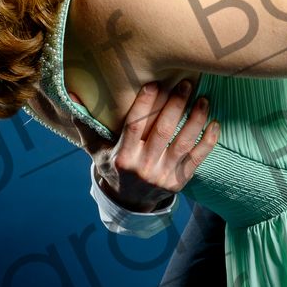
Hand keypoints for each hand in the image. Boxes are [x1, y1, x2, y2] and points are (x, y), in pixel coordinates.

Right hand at [75, 80, 218, 212]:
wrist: (129, 202)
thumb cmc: (113, 166)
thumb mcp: (95, 150)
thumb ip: (85, 124)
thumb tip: (71, 95)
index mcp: (123, 157)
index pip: (135, 126)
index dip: (145, 104)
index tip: (155, 83)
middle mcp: (144, 167)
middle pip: (163, 131)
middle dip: (175, 105)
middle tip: (186, 83)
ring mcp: (163, 175)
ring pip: (183, 143)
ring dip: (195, 119)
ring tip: (203, 99)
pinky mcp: (180, 181)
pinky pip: (197, 159)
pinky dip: (208, 141)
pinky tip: (214, 123)